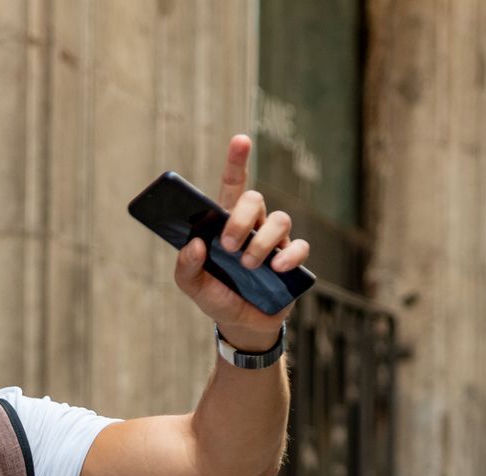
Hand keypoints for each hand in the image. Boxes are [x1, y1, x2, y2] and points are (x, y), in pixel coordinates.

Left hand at [173, 135, 309, 349]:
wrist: (241, 325)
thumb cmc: (217, 296)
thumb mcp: (192, 285)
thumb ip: (186, 266)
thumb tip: (196, 244)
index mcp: (227, 221)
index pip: (233, 182)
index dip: (237, 159)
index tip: (240, 140)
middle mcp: (253, 224)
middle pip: (255, 199)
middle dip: (241, 219)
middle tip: (228, 247)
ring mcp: (274, 241)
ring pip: (279, 219)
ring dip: (261, 242)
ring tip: (249, 266)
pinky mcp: (292, 261)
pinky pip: (299, 246)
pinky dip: (290, 255)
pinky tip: (277, 269)